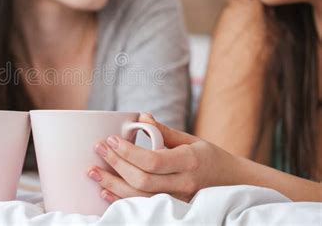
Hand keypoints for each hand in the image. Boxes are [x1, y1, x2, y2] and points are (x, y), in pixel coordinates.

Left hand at [87, 113, 237, 202]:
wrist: (232, 182)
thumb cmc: (210, 157)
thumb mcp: (191, 140)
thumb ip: (164, 131)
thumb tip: (141, 117)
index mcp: (188, 162)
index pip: (152, 160)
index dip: (128, 152)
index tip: (111, 140)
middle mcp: (183, 184)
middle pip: (142, 180)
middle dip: (115, 165)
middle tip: (98, 149)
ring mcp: (178, 200)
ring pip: (139, 198)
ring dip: (112, 184)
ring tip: (93, 172)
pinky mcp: (172, 208)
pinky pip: (142, 207)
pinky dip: (121, 199)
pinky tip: (105, 190)